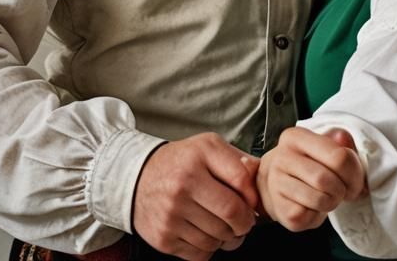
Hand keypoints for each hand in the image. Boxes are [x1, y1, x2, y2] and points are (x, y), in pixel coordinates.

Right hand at [132, 133, 258, 260]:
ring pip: (218, 238)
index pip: (241, 183)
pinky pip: (201, 253)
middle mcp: (183, 184)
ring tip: (221, 226)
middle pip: (232, 214)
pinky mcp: (164, 237)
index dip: (252, 197)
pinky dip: (209, 248)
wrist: (136, 177)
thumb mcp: (207, 147)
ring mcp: (172, 213)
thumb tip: (260, 176)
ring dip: (227, 237)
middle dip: (244, 222)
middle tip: (243, 221)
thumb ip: (237, 159)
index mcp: (198, 157)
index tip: (250, 201)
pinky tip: (203, 232)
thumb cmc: (180, 162)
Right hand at [256, 127, 365, 231]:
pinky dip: (316, 215)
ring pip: (320, 199)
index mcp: (296, 137)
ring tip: (325, 197)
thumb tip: (343, 137)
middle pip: (328, 180)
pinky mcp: (280, 208)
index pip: (339, 156)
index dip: (354, 174)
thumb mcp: (322, 149)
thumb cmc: (306, 166)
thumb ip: (338, 143)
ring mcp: (277, 182)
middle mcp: (283, 156)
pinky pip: (310, 215)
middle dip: (342, 190)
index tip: (352, 180)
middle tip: (340, 191)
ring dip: (330, 203)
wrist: (275, 186)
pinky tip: (310, 206)